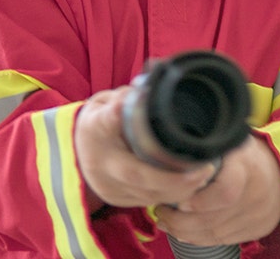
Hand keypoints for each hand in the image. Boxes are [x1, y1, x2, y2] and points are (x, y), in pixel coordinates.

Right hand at [74, 88, 215, 210]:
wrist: (76, 148)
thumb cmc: (99, 119)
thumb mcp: (106, 101)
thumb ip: (127, 96)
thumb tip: (155, 78)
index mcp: (95, 128)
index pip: (108, 124)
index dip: (120, 118)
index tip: (134, 112)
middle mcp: (99, 161)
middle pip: (136, 175)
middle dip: (173, 178)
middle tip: (203, 170)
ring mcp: (106, 185)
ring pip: (145, 194)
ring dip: (178, 189)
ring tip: (204, 176)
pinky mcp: (115, 199)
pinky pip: (145, 201)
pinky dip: (169, 195)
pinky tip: (189, 186)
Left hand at [155, 134, 279, 245]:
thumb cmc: (246, 153)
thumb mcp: (231, 140)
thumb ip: (209, 146)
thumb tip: (173, 147)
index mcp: (247, 166)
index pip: (226, 191)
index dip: (201, 201)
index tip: (179, 200)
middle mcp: (256, 194)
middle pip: (215, 218)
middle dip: (181, 220)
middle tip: (159, 210)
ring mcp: (258, 215)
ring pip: (216, 233)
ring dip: (185, 231)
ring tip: (165, 221)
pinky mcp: (256, 230)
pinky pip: (223, 240)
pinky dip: (200, 238)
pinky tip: (182, 231)